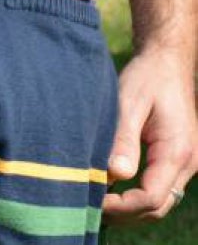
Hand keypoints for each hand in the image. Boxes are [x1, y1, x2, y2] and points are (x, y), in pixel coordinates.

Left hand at [103, 49, 197, 222]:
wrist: (166, 62)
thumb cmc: (146, 78)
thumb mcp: (128, 103)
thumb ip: (123, 139)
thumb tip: (115, 174)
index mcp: (177, 151)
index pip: (151, 198)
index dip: (121, 206)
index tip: (91, 199)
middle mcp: (188, 162)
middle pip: (157, 207)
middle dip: (123, 212)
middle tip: (88, 204)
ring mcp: (185, 162)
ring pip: (160, 201)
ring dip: (130, 207)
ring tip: (95, 198)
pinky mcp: (176, 158)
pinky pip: (159, 187)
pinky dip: (136, 195)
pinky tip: (109, 187)